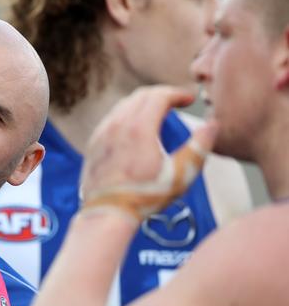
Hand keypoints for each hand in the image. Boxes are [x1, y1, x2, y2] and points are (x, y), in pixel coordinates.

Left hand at [80, 86, 217, 220]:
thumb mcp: (182, 175)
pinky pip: (112, 117)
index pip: (159, 96)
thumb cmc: (146, 196)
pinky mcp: (94, 141)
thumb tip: (213, 124)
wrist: (107, 212)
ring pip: (124, 104)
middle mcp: (117, 124)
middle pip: (141, 95)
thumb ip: (200, 147)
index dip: (177, 93)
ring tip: (160, 111)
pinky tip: (137, 127)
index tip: (189, 98)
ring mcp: (102, 132)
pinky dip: (128, 113)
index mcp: (139, 128)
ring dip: (144, 102)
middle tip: (177, 102)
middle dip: (162, 94)